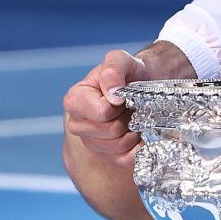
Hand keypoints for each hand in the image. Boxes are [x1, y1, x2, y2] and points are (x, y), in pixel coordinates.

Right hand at [63, 49, 155, 167]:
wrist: (146, 83)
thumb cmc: (129, 72)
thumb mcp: (121, 60)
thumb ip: (113, 70)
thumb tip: (112, 95)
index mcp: (74, 100)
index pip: (101, 113)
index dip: (118, 104)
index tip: (123, 95)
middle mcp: (78, 124)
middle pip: (110, 131)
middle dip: (128, 117)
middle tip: (131, 105)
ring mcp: (92, 143)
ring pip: (119, 146)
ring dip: (135, 130)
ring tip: (135, 116)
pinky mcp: (108, 156)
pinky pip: (127, 159)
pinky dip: (140, 146)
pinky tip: (140, 132)